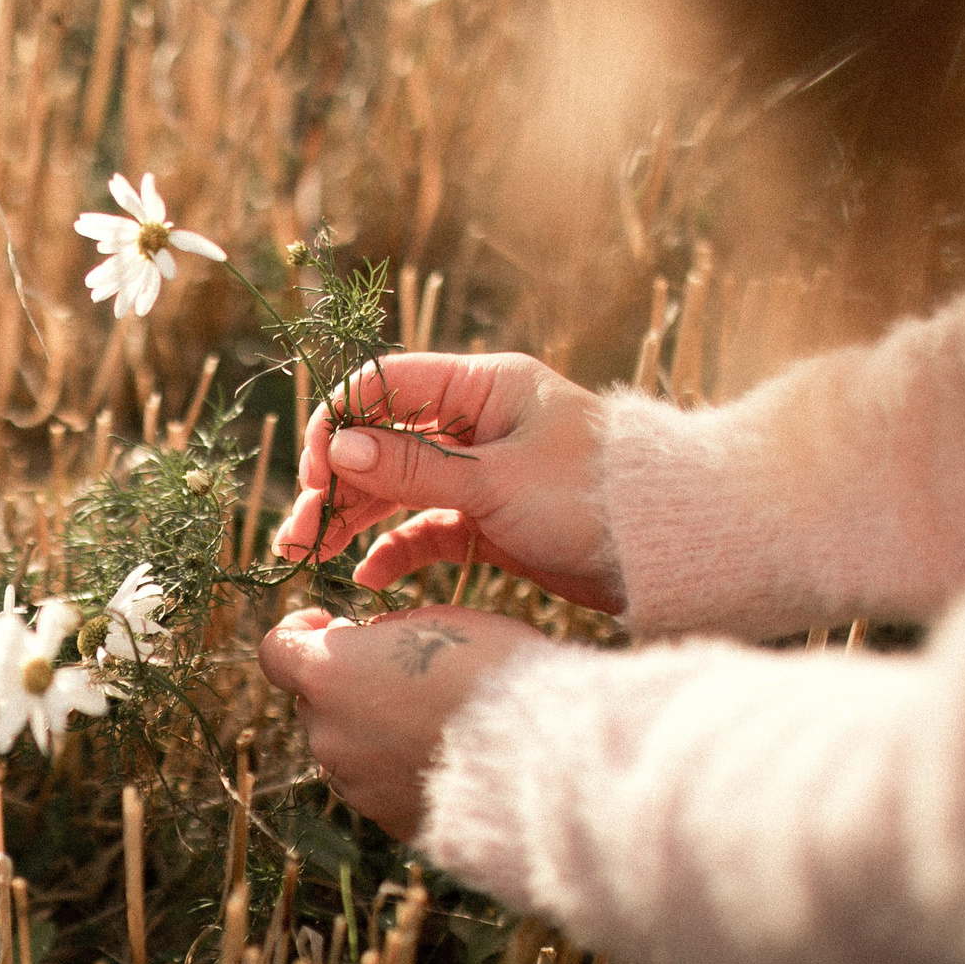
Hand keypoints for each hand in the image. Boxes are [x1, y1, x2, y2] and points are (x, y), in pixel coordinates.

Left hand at [256, 605, 547, 836]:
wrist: (541, 756)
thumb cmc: (495, 672)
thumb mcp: (437, 621)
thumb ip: (385, 633)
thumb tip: (369, 643)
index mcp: (329, 675)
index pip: (275, 650)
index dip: (298, 632)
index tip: (330, 623)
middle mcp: (328, 734)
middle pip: (314, 700)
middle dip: (345, 681)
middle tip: (398, 669)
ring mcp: (355, 784)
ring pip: (345, 745)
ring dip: (371, 727)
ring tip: (433, 715)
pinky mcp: (387, 819)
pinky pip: (377, 784)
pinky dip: (397, 767)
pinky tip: (444, 753)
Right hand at [271, 352, 623, 612]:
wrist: (665, 550)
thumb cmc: (591, 497)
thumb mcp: (495, 482)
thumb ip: (413, 469)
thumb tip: (339, 450)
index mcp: (482, 387)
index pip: (384, 387)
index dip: (339, 426)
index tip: (317, 476)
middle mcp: (476, 423)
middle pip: (382, 443)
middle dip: (336, 485)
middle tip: (299, 531)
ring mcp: (481, 472)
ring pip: (397, 488)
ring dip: (355, 518)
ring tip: (312, 554)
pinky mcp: (490, 520)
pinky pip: (427, 528)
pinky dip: (397, 548)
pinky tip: (370, 576)